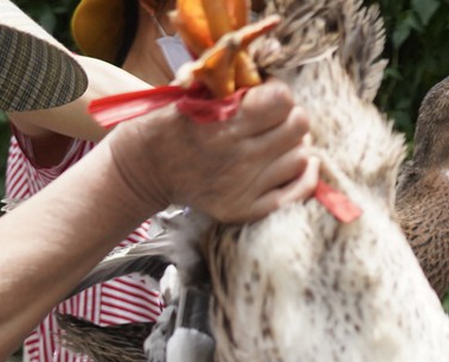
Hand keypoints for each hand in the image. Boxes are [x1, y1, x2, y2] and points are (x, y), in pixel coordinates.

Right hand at [109, 82, 315, 222]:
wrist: (143, 170)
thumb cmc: (169, 124)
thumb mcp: (190, 92)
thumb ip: (229, 83)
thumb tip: (273, 64)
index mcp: (222, 124)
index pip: (281, 100)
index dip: (278, 91)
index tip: (267, 93)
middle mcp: (238, 158)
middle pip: (298, 127)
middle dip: (290, 115)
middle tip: (275, 117)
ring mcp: (245, 187)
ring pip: (301, 157)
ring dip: (294, 144)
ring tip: (277, 140)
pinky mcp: (248, 209)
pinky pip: (298, 192)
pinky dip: (304, 175)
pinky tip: (298, 161)